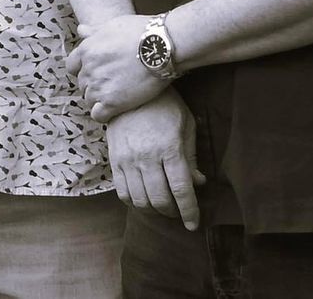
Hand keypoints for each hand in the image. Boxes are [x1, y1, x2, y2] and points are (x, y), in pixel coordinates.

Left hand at [68, 14, 163, 121]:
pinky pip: (98, 115)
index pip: (72, 66)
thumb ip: (95, 31)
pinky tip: (115, 110)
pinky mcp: (113, 102)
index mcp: (86, 50)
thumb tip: (81, 30)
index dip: (83, 70)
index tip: (97, 72)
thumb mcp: (113, 25)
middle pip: (82, 83)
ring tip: (116, 97)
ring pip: (89, 99)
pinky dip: (104, 115)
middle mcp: (88, 69)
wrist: (162, 47)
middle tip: (112, 84)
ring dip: (99, 100)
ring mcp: (99, 86)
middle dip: (94, 84)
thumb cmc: (141, 32)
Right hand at [105, 90, 205, 229]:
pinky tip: (142, 199)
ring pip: (140, 199)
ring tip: (162, 207)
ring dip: (153, 210)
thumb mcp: (186, 125)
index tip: (193, 224)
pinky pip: (121, 191)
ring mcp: (127, 159)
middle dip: (173, 213)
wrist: (129, 88)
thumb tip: (198, 183)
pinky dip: (133, 202)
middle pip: (160, 199)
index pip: (181, 190)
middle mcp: (147, 157)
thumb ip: (191, 157)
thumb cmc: (164, 106)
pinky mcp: (114, 159)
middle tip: (179, 213)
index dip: (189, 211)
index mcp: (169, 149)